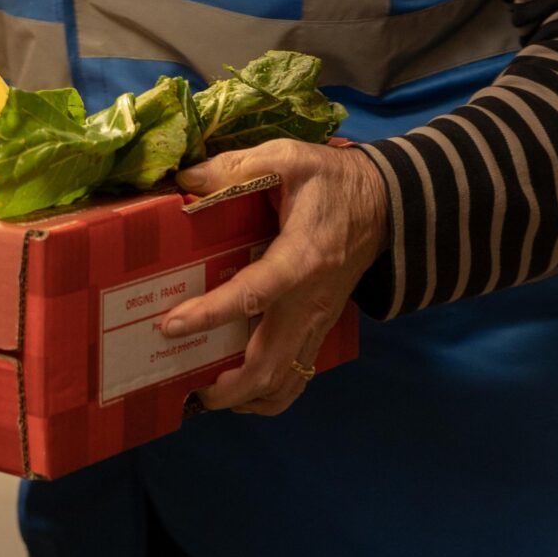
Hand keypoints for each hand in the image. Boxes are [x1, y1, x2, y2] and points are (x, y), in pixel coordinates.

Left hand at [157, 138, 387, 416]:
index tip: (171, 326)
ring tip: (210, 397)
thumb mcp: (288, 158)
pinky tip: (244, 391)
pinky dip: (272, 393)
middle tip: (187, 389)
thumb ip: (236, 168)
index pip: (251, 296)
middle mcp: (310, 302)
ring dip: (249, 398)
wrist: (387, 204)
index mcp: (300, 260)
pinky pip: (300, 374)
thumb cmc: (333, 180)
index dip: (209, 314)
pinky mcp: (321, 326)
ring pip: (287, 380)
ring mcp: (318, 320)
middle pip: (271, 364)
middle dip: (229, 387)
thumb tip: (185, 182)